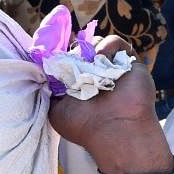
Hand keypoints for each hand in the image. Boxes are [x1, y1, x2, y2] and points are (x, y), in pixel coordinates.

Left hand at [48, 36, 173, 173]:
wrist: (114, 130)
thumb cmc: (84, 125)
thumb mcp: (56, 112)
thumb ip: (49, 92)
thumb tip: (44, 73)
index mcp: (79, 86)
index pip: (69, 61)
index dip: (62, 54)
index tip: (55, 53)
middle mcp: (95, 76)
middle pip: (83, 49)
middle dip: (76, 51)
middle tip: (74, 61)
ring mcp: (113, 69)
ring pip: (98, 44)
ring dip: (90, 48)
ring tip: (89, 62)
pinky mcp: (130, 63)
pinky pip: (118, 44)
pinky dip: (108, 45)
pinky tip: (101, 57)